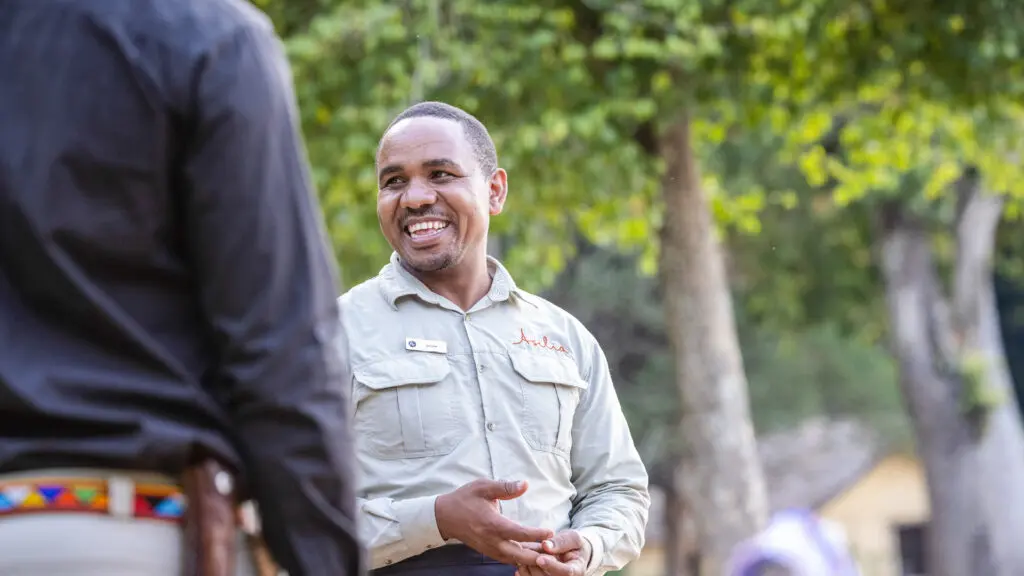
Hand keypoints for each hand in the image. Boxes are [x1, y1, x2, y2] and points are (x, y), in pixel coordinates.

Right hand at [434, 479, 554, 565]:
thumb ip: (505, 487)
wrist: (444, 516)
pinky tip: (532, 555)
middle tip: (554, 552)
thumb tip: (525, 484)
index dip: (536, 534)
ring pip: (514, 560)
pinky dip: (520, 559)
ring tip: (547, 554)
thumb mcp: (483, 487)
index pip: (519, 533)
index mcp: (492, 524)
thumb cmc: (465, 498)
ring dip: (530, 558)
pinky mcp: (488, 552)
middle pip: (519, 554)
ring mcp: (489, 548)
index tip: (550, 532)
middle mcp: (491, 540)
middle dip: (537, 554)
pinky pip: (507, 559)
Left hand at [514, 530, 590, 575]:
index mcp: (577, 569)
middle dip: (536, 569)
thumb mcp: (573, 538)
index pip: (566, 572)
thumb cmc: (573, 545)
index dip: (552, 566)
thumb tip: (546, 545)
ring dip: (528, 573)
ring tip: (519, 561)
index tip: (540, 558)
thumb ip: (562, 541)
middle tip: (523, 558)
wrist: (572, 552)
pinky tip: (518, 570)